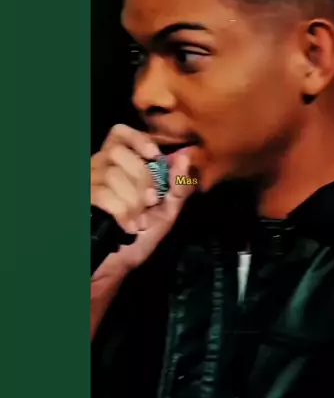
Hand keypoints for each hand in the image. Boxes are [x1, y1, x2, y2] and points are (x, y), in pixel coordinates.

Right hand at [91, 124, 196, 277]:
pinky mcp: (83, 200)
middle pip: (118, 153)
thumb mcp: (167, 210)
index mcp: (119, 164)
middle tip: (151, 201)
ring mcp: (88, 183)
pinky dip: (122, 212)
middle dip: (142, 178)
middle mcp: (99, 168)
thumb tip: (187, 157)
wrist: (118, 264)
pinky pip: (104, 195)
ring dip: (133, 200)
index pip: (119, 133)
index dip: (137, 139)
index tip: (154, 155)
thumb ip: (178, 184)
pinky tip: (128, 226)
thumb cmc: (141, 234)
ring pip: (112, 175)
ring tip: (138, 219)